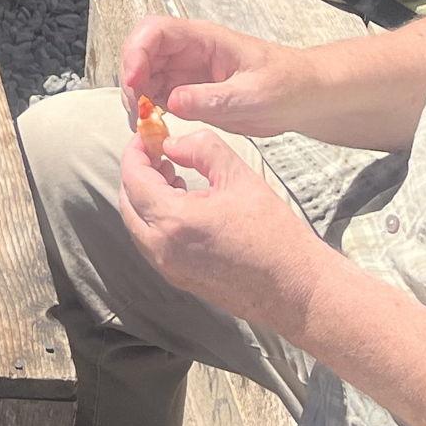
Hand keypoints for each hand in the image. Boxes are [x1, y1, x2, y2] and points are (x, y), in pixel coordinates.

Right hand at [119, 16, 303, 137]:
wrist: (306, 97)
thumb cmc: (288, 85)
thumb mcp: (254, 95)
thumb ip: (213, 98)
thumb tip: (171, 100)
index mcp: (204, 39)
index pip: (155, 31)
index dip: (136, 52)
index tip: (134, 83)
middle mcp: (189, 52)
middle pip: (141, 51)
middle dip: (131, 77)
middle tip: (136, 110)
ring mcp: (187, 71)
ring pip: (144, 75)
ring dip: (136, 96)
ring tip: (143, 123)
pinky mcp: (189, 92)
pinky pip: (157, 95)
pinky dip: (149, 110)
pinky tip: (155, 126)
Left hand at [119, 129, 331, 336]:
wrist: (297, 289)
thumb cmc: (274, 234)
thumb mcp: (238, 176)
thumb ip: (200, 149)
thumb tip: (172, 144)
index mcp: (173, 221)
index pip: (133, 178)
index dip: (135, 152)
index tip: (147, 136)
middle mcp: (162, 249)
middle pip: (128, 203)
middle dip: (138, 173)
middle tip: (159, 154)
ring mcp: (169, 269)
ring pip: (137, 225)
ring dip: (146, 197)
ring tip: (173, 176)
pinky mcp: (181, 280)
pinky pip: (153, 244)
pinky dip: (157, 220)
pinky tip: (184, 204)